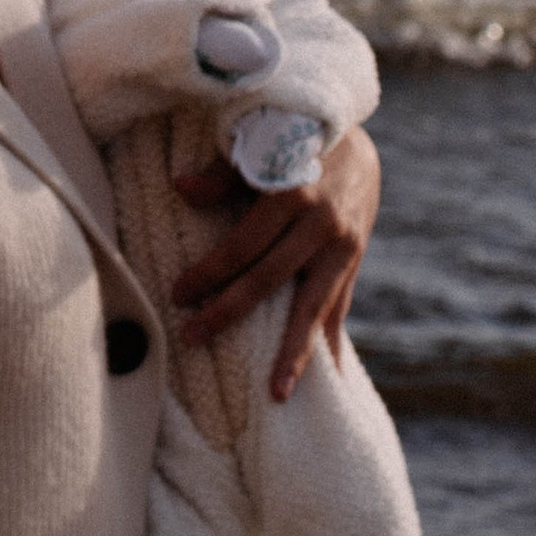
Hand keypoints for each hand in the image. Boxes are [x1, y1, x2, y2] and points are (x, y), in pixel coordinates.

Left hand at [172, 127, 380, 399]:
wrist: (355, 141)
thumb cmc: (290, 141)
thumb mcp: (257, 146)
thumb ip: (221, 174)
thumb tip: (180, 189)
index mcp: (291, 191)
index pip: (243, 244)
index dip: (210, 271)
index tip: (179, 297)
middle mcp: (320, 224)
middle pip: (268, 278)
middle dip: (228, 311)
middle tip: (192, 338)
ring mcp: (342, 246)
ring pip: (313, 306)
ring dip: (293, 352)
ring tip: (277, 394)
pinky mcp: (354, 261)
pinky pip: (338, 308)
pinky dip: (328, 342)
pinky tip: (324, 378)